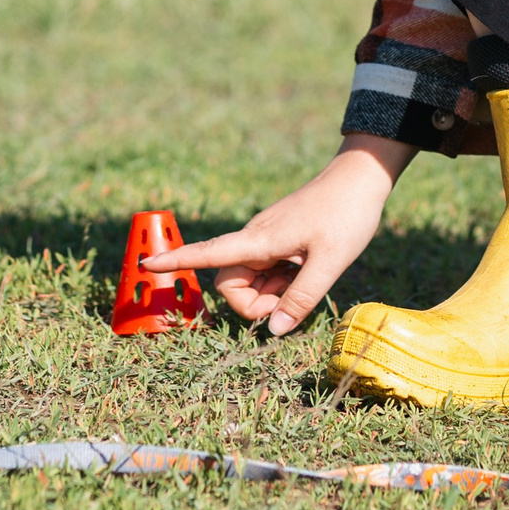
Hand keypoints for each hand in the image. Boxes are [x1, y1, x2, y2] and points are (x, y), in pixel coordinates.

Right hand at [138, 135, 410, 335]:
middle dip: (253, 303)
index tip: (148, 262)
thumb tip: (273, 331)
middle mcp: (256, 239)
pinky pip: (268, 270)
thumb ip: (301, 299)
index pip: (209, 253)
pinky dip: (282, 282)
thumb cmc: (346, 216)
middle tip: (290, 304)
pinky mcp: (279, 240)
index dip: (178, 260)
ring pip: (251, 279)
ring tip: (306, 279)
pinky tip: (307, 270)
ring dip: (272, 293)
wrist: (360, 179)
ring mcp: (267, 239)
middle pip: (231, 282)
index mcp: (260, 240)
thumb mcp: (330, 263)